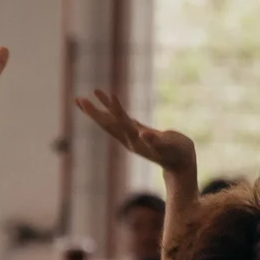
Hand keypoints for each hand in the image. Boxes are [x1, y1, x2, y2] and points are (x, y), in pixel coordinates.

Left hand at [75, 90, 196, 179]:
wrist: (181, 164)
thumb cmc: (178, 154)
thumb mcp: (170, 146)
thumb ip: (157, 141)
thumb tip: (144, 134)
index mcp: (136, 140)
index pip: (120, 122)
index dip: (113, 108)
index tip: (103, 94)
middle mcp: (129, 139)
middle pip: (107, 124)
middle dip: (93, 112)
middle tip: (78, 100)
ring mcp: (131, 136)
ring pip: (111, 121)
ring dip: (98, 110)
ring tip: (88, 96)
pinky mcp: (136, 133)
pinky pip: (121, 118)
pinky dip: (113, 109)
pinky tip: (108, 102)